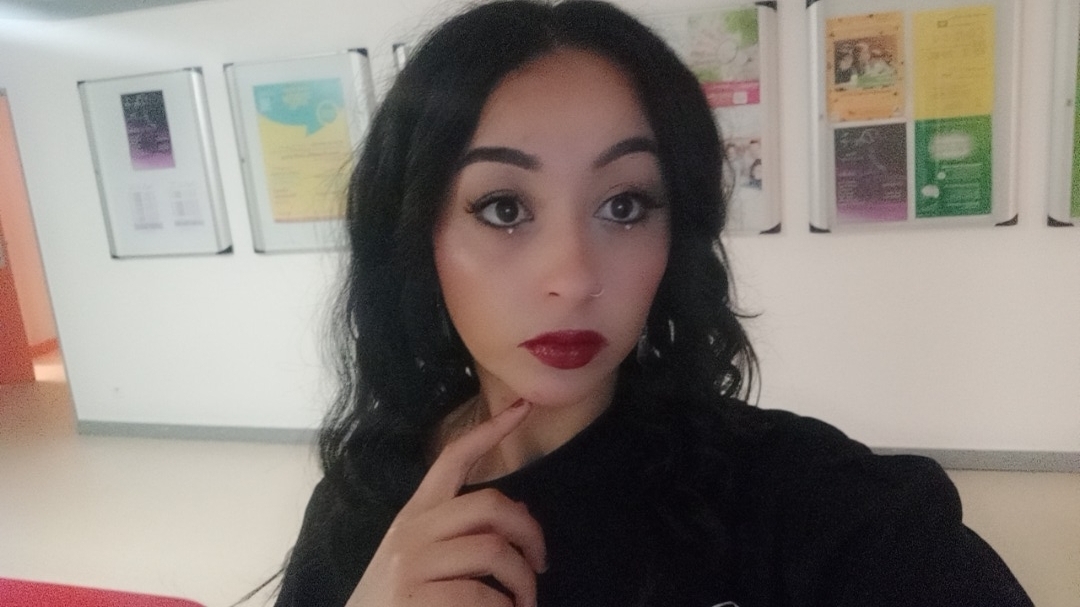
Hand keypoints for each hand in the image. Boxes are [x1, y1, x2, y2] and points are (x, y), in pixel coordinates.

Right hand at [346, 399, 546, 606]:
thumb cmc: (398, 601)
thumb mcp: (421, 557)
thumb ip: (463, 531)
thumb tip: (519, 511)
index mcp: (415, 515)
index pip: (453, 458)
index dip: (491, 431)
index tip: (524, 407)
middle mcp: (412, 532)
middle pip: (490, 504)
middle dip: (529, 533)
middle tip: (540, 563)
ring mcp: (412, 565)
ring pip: (494, 550)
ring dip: (523, 582)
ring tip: (523, 603)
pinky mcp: (416, 600)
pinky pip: (483, 596)